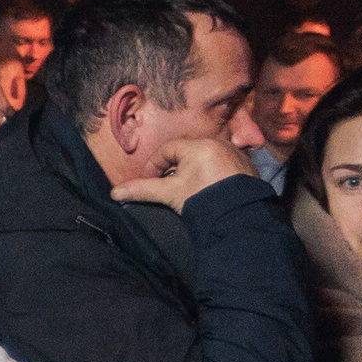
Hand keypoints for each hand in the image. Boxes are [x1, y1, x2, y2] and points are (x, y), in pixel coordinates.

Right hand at [109, 138, 255, 212]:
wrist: (239, 218)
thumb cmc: (202, 199)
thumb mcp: (169, 194)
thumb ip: (143, 189)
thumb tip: (114, 192)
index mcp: (198, 146)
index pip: (167, 150)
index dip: (154, 165)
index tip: (150, 181)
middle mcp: (218, 143)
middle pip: (187, 152)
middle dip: (174, 168)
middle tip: (168, 187)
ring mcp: (235, 154)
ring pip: (205, 158)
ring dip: (194, 170)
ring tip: (188, 189)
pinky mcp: (247, 166)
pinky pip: (223, 164)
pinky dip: (213, 173)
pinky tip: (209, 189)